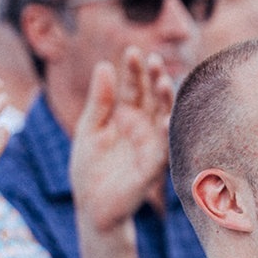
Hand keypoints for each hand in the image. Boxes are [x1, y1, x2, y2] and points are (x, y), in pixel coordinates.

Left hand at [71, 48, 175, 233]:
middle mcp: (143, 128)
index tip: (132, 51)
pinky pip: (165, 150)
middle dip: (155, 79)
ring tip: (164, 82)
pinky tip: (167, 120)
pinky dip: (168, 136)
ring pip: (165, 119)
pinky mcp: (152, 168)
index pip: (134, 88)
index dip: (134, 71)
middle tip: (153, 60)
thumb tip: (104, 65)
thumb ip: (99, 100)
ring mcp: (150, 147)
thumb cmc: (90, 169)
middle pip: (154, 99)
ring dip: (167, 102)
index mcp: (127, 117)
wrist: (89, 206)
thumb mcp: (89, 129)